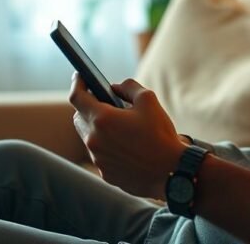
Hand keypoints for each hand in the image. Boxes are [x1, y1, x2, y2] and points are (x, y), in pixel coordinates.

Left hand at [69, 73, 185, 197]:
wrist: (171, 172)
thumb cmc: (160, 135)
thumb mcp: (148, 99)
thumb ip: (127, 87)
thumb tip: (114, 88)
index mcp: (102, 119)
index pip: (77, 96)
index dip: (78, 83)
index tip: (80, 76)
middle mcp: (94, 140)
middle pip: (79, 117)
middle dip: (88, 108)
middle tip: (104, 103)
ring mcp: (98, 158)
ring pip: (88, 137)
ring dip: (97, 128)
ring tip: (118, 126)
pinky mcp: (104, 173)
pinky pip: (99, 154)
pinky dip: (106, 146)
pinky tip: (125, 146)